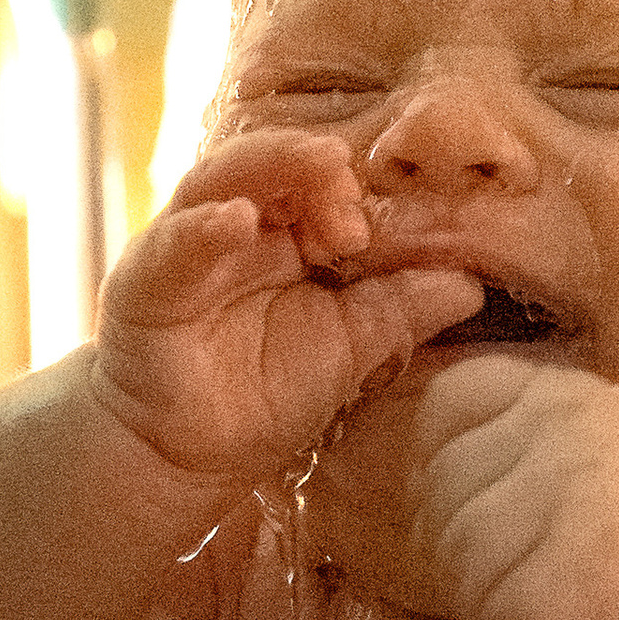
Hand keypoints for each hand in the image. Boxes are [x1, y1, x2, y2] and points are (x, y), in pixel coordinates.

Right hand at [95, 132, 480, 482]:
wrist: (188, 456)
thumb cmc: (264, 395)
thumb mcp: (350, 348)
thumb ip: (401, 310)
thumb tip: (471, 282)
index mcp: (287, 233)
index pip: (323, 182)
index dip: (356, 190)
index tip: (383, 226)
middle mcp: (237, 225)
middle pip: (277, 163)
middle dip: (321, 166)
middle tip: (356, 189)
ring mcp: (188, 245)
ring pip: (224, 178)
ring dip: (273, 166)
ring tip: (321, 165)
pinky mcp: (147, 279)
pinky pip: (177, 242)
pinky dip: (205, 227)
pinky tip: (236, 221)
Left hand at [316, 352, 618, 619]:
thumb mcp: (569, 450)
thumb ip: (499, 438)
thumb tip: (410, 475)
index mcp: (559, 390)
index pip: (446, 404)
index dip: (447, 470)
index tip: (492, 507)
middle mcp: (570, 423)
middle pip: (442, 493)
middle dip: (464, 552)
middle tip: (527, 570)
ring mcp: (580, 491)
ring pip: (462, 559)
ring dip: (489, 601)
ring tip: (548, 597)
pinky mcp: (587, 572)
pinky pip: (502, 619)